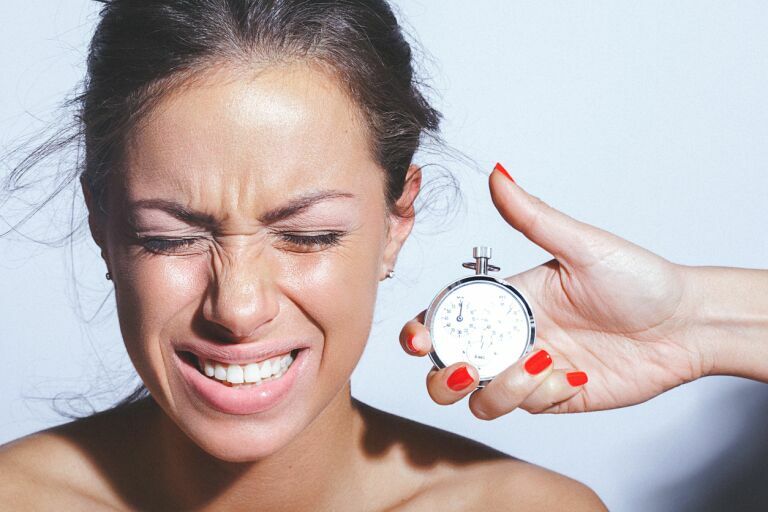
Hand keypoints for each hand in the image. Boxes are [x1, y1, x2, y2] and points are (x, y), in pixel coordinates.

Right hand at [401, 163, 706, 418]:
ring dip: (501, 389)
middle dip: (445, 377)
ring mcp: (530, 371)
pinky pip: (526, 409)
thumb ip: (533, 216)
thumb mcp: (582, 245)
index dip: (423, 331)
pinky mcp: (555, 397)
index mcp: (507, 299)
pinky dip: (542, 396)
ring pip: (481, 398)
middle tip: (469, 368)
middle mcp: (511, 336)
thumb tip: (498, 173)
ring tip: (543, 366)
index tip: (420, 340)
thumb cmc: (639, 278)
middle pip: (448, 368)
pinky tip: (577, 375)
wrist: (687, 324)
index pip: (447, 317)